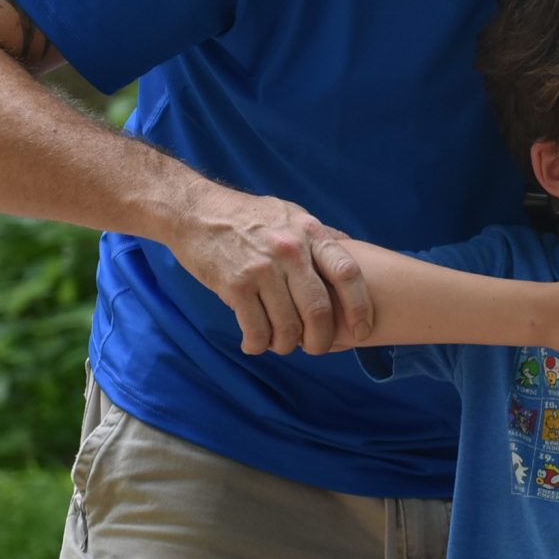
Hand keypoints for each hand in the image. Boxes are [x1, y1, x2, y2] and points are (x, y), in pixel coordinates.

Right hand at [167, 183, 373, 355]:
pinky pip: (256, 328)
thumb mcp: (292, 214)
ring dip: (288, 345)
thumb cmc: (249, 216)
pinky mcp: (235, 284)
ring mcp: (262, 268)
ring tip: (282, 345)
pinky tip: (255, 344)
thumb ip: (319, 234)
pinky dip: (258, 344)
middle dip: (321, 339)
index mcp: (311, 233)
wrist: (196, 211)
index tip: (362, 330)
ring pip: (287, 325)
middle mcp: (291, 251)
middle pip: (318, 309)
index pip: (347, 274)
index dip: (360, 307)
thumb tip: (350, 247)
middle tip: (317, 348)